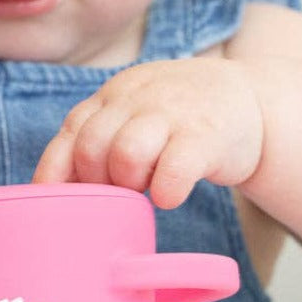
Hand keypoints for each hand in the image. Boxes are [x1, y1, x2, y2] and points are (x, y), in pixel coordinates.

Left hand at [33, 58, 263, 208]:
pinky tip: (170, 195)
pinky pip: (174, 170)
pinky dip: (166, 192)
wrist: (249, 99)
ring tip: (145, 189)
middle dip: (97, 182)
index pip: (69, 133)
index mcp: (112, 96)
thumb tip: (52, 191)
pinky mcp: (207, 136)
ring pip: (126, 154)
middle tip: (118, 192)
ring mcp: (173, 114)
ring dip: (129, 185)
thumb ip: (97, 139)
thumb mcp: (132, 116)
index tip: (53, 204)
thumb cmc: (177, 121)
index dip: (56, 174)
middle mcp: (137, 99)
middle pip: (92, 146)